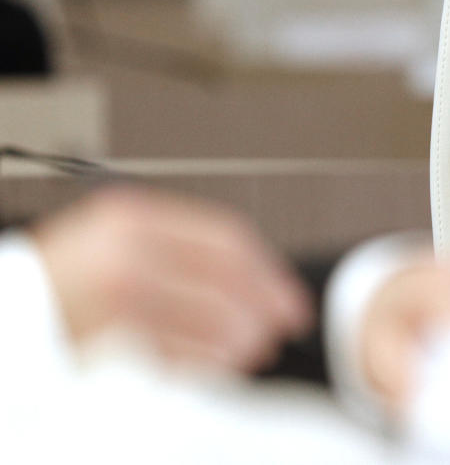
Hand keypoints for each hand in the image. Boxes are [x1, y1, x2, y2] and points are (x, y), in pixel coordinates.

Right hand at [31, 185, 311, 371]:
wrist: (2, 309)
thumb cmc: (59, 278)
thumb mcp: (113, 238)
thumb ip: (172, 246)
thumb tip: (248, 277)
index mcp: (137, 216)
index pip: (225, 237)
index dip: (265, 268)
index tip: (287, 292)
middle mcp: (132, 249)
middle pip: (226, 278)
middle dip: (265, 304)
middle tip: (287, 323)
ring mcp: (120, 291)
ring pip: (209, 318)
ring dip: (242, 338)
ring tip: (256, 348)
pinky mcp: (110, 334)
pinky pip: (179, 353)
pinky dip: (208, 361)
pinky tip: (221, 365)